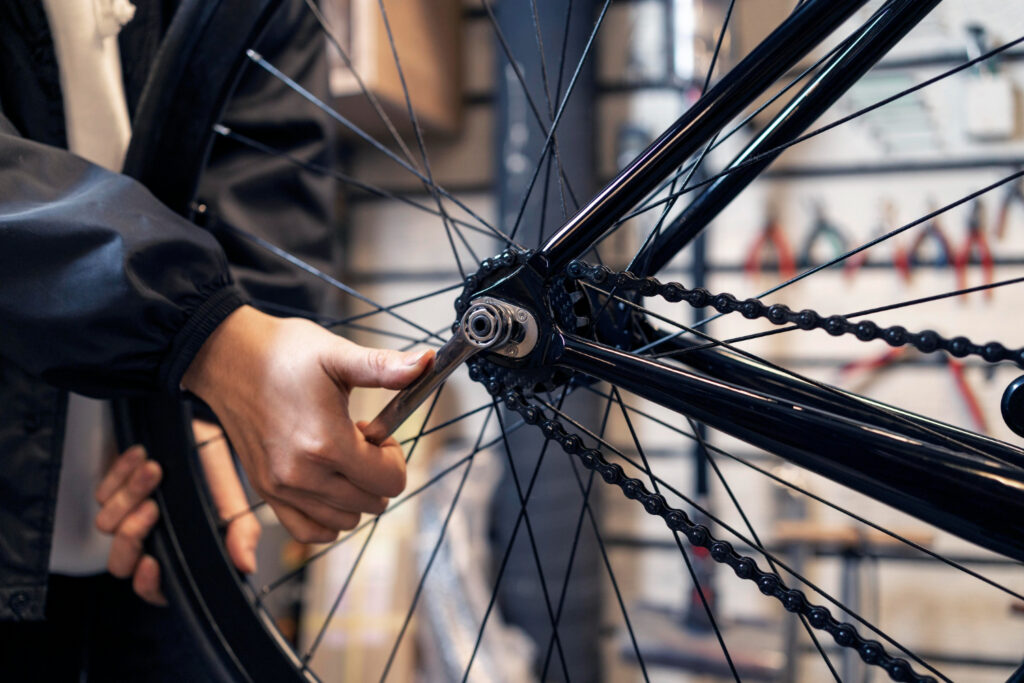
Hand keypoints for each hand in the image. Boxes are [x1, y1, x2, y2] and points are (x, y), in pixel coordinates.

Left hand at [96, 423, 262, 605]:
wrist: (197, 423)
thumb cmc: (215, 464)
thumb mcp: (233, 497)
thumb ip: (240, 532)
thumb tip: (245, 565)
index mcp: (177, 549)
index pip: (155, 587)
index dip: (149, 583)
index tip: (152, 562)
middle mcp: (149, 537)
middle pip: (121, 562)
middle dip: (133, 535)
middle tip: (152, 508)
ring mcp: (126, 515)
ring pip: (108, 525)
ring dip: (130, 496)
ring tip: (155, 470)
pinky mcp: (110, 490)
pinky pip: (101, 493)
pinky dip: (120, 473)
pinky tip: (142, 456)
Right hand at [181, 306, 432, 542]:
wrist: (226, 355)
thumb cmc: (281, 353)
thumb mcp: (337, 355)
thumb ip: (385, 367)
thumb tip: (427, 362)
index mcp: (326, 443)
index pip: (391, 480)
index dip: (394, 455)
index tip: (376, 432)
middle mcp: (302, 475)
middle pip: (373, 502)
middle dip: (376, 472)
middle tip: (357, 439)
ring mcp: (280, 488)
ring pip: (346, 520)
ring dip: (354, 494)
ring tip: (337, 455)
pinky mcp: (265, 492)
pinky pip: (309, 531)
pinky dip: (327, 517)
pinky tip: (327, 484)